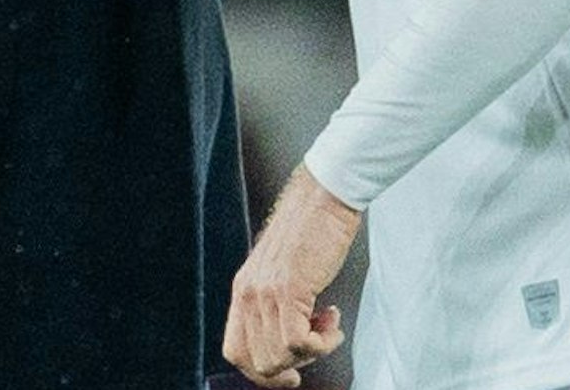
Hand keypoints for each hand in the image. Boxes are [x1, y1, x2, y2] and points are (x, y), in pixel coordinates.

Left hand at [224, 166, 358, 387]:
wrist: (325, 196)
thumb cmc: (313, 229)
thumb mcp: (283, 270)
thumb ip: (277, 302)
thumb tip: (290, 342)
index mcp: (243, 289)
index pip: (236, 351)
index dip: (262, 371)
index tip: (289, 373)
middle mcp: (248, 293)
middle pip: (258, 362)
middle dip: (293, 365)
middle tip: (316, 343)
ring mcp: (266, 291)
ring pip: (279, 356)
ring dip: (311, 352)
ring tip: (328, 325)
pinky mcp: (289, 288)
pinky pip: (299, 342)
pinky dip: (322, 344)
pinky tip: (333, 322)